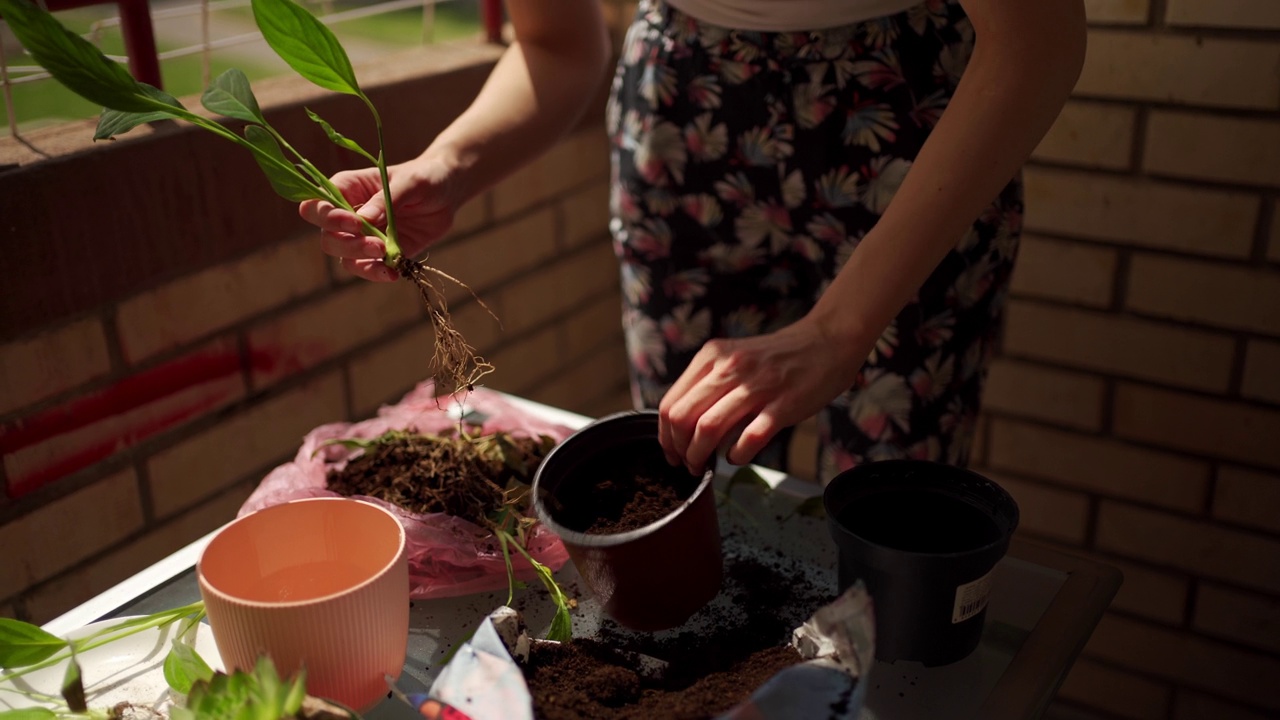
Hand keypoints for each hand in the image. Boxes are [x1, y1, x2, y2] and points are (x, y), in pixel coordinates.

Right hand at [298, 154, 457, 281]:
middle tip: (376, 243)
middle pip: (327, 236)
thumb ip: (387, 200)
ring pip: (343, 256)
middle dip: (347, 243)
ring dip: (360, 260)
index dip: (328, 216)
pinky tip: (393, 274)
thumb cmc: (425, 178)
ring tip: (385, 254)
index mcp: (348, 189)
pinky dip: (376, 273)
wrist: (447, 193)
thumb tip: (364, 219)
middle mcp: (349, 214)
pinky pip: (367, 268)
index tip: (355, 222)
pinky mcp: (381, 253)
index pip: (317, 204)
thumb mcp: (410, 182)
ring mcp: (364, 236)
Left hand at [658, 316, 869, 473]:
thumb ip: (708, 382)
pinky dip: (737, 455)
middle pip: (682, 418)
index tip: (671, 451)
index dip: (664, 435)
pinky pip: (749, 438)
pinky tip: (737, 457)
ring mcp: (757, 386)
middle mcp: (729, 368)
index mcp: (712, 356)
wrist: (827, 342)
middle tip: (686, 464)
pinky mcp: (783, 405)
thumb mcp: (734, 357)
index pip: (670, 402)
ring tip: (704, 467)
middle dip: (678, 450)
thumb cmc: (777, 357)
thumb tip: (682, 423)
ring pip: (708, 428)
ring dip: (699, 456)